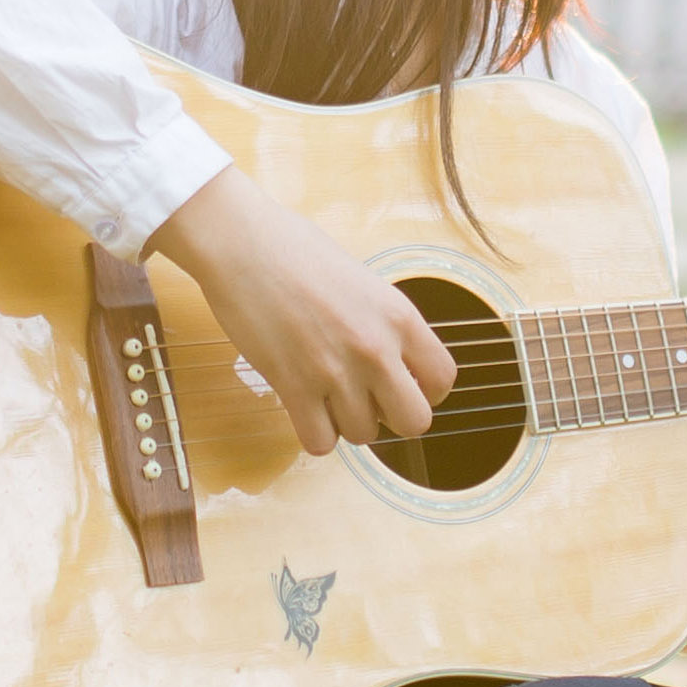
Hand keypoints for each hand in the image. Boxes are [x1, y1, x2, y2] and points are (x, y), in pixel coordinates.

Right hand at [146, 167, 456, 455]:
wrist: (243, 243)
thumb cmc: (298, 252)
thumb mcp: (365, 283)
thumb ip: (386, 325)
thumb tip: (397, 365)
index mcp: (400, 316)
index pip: (443, 380)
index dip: (425, 391)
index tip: (403, 384)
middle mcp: (376, 348)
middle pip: (414, 422)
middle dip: (392, 417)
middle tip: (367, 398)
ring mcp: (336, 371)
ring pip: (364, 435)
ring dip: (347, 421)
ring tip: (327, 392)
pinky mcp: (294, 387)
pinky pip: (320, 443)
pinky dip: (314, 433)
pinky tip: (304, 407)